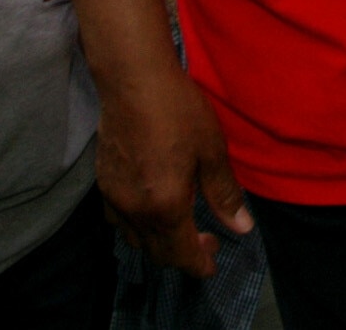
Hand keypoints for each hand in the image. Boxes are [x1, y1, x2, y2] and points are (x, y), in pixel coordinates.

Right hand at [96, 65, 252, 278]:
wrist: (133, 81)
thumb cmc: (178, 112)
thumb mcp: (211, 152)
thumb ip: (224, 195)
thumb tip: (242, 228)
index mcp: (165, 207)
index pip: (181, 254)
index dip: (199, 264)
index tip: (213, 265)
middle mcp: (135, 211)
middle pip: (157, 253)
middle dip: (182, 256)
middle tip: (207, 241)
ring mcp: (114, 198)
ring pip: (135, 239)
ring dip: (159, 243)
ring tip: (181, 227)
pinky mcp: (103, 183)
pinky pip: (118, 221)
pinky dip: (137, 226)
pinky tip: (151, 209)